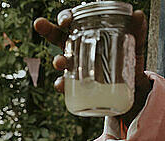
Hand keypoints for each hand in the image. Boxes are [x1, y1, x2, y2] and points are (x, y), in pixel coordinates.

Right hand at [33, 9, 147, 92]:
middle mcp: (77, 50)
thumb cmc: (129, 60)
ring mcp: (75, 68)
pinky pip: (64, 85)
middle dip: (47, 30)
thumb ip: (137, 30)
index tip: (65, 20)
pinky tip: (61, 85)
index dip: (65, 17)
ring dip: (57, 60)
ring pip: (60, 61)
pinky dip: (61, 85)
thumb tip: (138, 15)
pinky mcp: (77, 85)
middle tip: (39, 24)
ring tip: (59, 62)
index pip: (72, 22)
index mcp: (87, 35)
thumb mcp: (135, 43)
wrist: (131, 87)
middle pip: (57, 37)